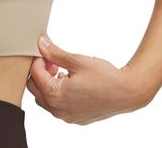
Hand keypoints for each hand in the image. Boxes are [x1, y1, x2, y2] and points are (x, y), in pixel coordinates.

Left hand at [26, 36, 140, 124]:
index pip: (35, 75)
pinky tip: (70, 81)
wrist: (127, 93)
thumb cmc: (104, 77)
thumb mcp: (76, 60)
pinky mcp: (76, 118)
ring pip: (45, 99)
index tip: (46, 50)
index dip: (38, 59)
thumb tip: (41, 44)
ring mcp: (67, 116)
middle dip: (40, 72)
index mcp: (55, 95)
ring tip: (61, 70)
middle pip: (35, 89)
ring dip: (47, 83)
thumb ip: (55, 53)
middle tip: (52, 60)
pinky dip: (57, 93)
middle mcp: (58, 110)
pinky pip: (58, 107)